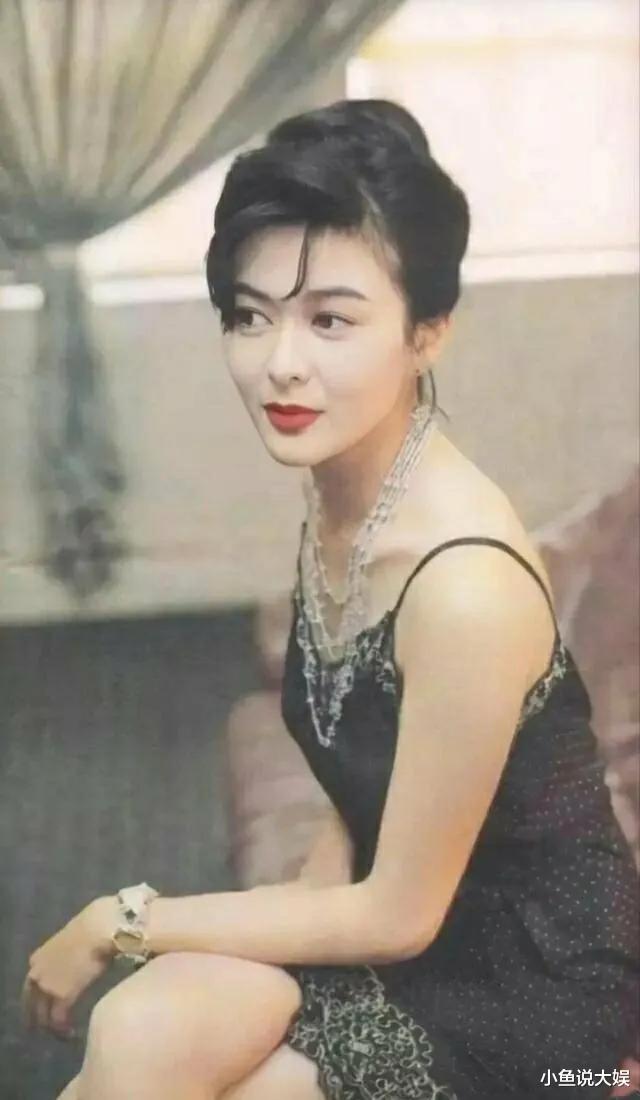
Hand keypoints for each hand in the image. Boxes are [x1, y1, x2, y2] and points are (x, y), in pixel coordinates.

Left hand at [21, 900, 115, 1039]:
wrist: (98, 929)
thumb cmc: (92, 929)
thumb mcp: (71, 943)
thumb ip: (67, 958)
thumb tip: (77, 966)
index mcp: (37, 959)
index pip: (31, 987)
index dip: (37, 1001)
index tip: (45, 1009)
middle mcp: (36, 974)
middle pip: (31, 1005)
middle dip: (37, 1020)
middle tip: (47, 1032)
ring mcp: (46, 986)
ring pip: (43, 1016)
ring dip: (52, 1028)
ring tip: (63, 1035)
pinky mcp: (61, 997)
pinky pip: (58, 1020)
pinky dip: (63, 1030)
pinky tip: (71, 1033)